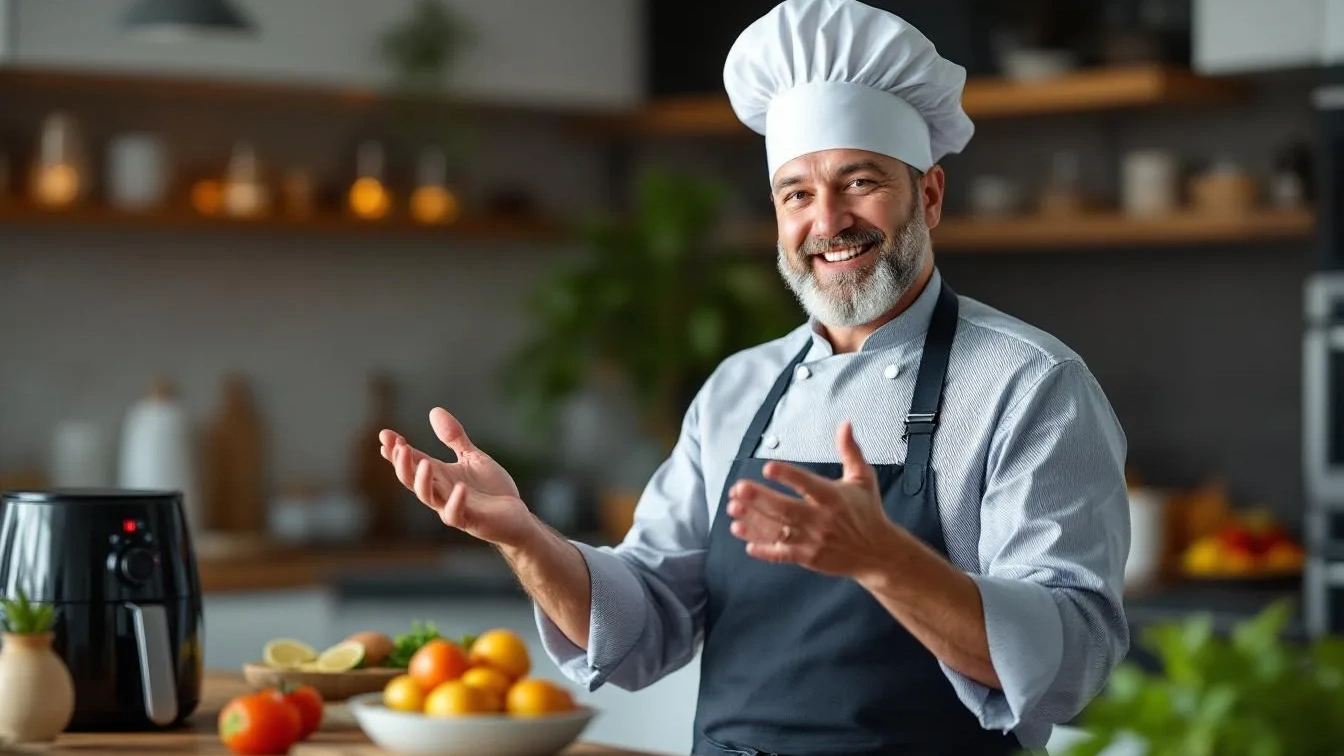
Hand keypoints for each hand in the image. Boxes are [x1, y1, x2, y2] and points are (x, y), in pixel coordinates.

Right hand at [379, 408, 534, 547]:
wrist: (517, 517)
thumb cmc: (492, 490)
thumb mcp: (473, 457)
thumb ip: (454, 438)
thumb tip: (434, 410)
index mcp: (440, 476)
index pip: (412, 462)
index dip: (396, 451)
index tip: (384, 435)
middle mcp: (441, 492)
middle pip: (412, 480)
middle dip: (402, 463)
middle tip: (398, 445)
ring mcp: (453, 507)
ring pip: (428, 497)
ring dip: (422, 480)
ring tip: (422, 462)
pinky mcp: (470, 520)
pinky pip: (456, 513)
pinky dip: (456, 501)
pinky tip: (459, 487)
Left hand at [725, 420, 906, 580]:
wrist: (878, 552)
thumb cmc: (867, 511)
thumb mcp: (863, 478)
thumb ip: (850, 451)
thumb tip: (845, 423)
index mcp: (833, 497)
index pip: (808, 484)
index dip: (788, 475)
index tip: (768, 467)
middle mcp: (822, 519)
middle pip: (786, 509)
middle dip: (760, 499)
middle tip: (738, 488)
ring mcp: (813, 541)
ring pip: (779, 531)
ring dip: (754, 521)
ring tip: (733, 508)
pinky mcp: (808, 558)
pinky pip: (782, 555)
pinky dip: (763, 550)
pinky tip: (745, 540)